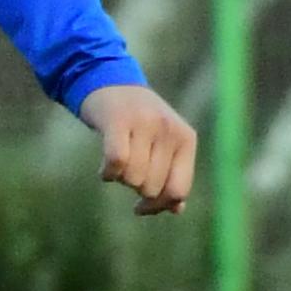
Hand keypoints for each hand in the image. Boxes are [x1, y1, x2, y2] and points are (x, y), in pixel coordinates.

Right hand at [83, 82, 198, 213]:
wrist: (109, 81)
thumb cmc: (138, 122)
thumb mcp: (162, 144)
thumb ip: (173, 174)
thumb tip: (177, 209)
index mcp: (186, 138)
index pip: (178, 190)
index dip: (158, 206)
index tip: (140, 207)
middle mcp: (169, 129)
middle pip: (152, 188)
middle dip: (135, 187)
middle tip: (127, 172)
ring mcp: (145, 123)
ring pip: (133, 178)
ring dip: (120, 179)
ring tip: (118, 164)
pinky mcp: (118, 120)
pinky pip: (116, 162)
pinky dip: (107, 173)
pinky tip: (104, 170)